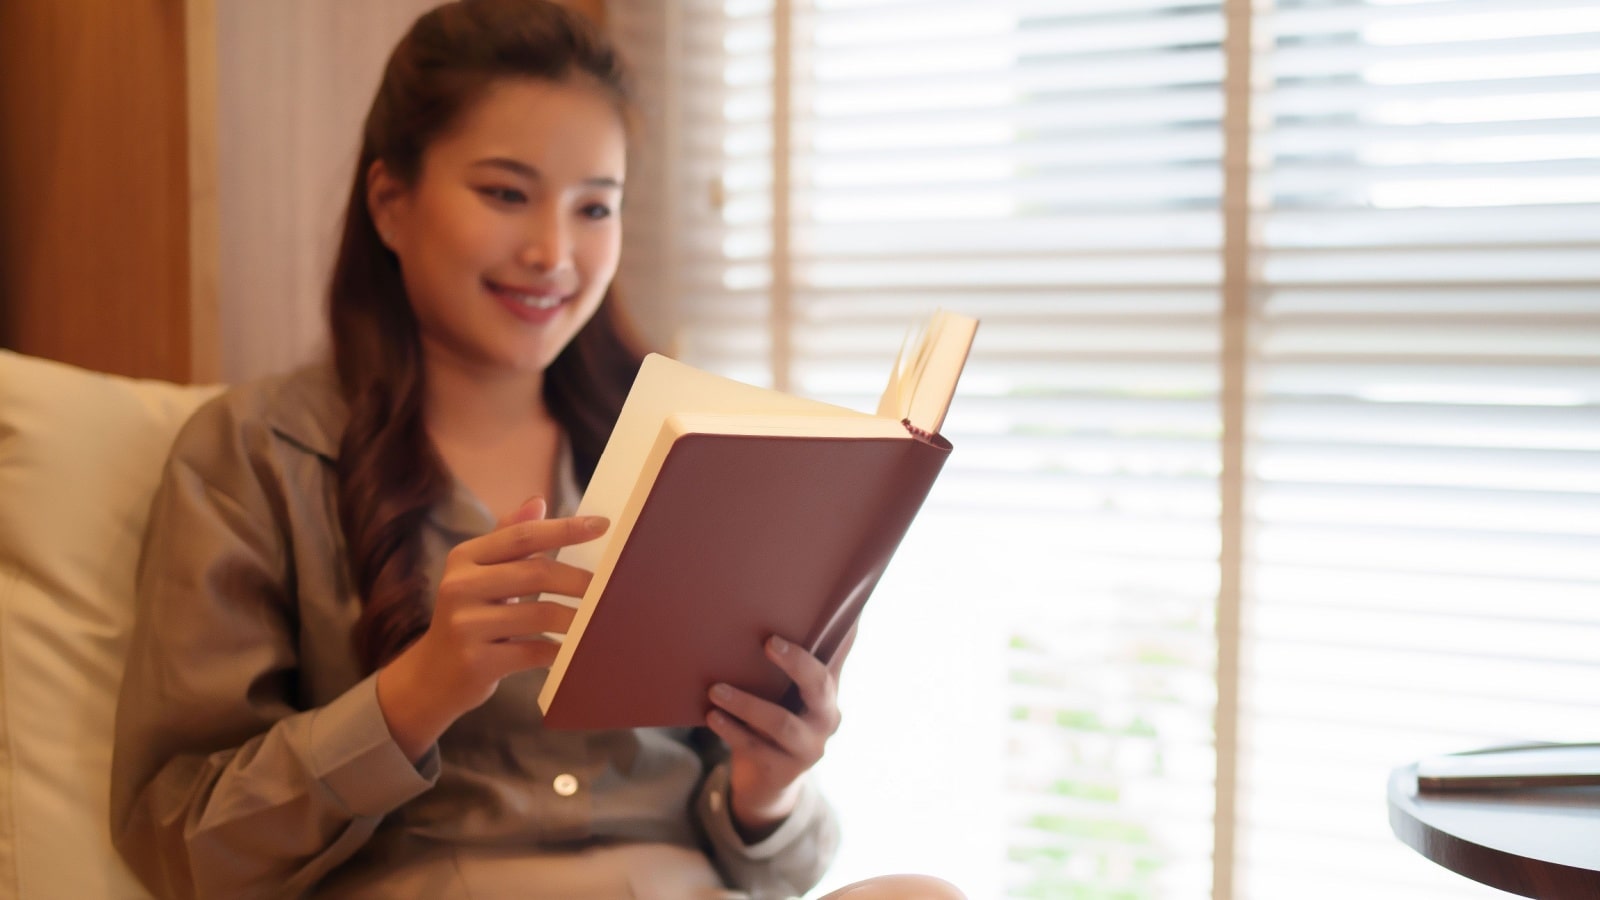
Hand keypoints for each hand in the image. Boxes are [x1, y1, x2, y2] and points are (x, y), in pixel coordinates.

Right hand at [377, 496, 608, 760]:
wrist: (429, 679)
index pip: (522, 536)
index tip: (602, 526)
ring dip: (577, 618)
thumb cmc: (467, 619)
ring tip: (599, 619)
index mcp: (464, 558)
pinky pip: (534, 651)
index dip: (565, 529)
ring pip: (540, 614)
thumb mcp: (477, 576)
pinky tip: (573, 650)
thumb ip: (507, 541)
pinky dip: (560, 650)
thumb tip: (538, 501)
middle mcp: (459, 587)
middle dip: (580, 580)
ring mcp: (465, 625)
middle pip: (536, 573)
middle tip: (612, 586)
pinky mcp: (476, 662)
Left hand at [705, 626, 855, 840]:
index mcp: (828, 691)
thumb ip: (794, 660)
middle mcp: (827, 718)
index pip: (839, 655)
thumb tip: (790, 609)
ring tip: (716, 689)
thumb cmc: (776, 721)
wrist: (767, 782)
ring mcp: (808, 747)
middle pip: (819, 685)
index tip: (817, 611)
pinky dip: (732, 730)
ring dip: (747, 704)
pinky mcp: (784, 770)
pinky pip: (756, 748)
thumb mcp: (788, 693)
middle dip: (796, 663)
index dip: (841, 633)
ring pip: (781, 722)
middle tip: (769, 642)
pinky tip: (713, 716)